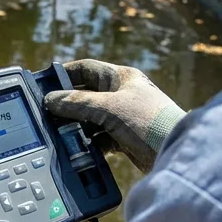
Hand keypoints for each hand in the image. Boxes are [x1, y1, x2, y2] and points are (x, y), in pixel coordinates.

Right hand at [44, 59, 185, 171]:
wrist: (179, 153)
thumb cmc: (149, 122)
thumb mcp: (110, 109)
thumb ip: (78, 104)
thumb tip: (50, 100)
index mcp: (121, 78)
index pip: (85, 69)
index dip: (63, 74)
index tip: (43, 84)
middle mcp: (122, 94)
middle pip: (85, 95)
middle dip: (66, 106)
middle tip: (45, 115)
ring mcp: (123, 117)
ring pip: (90, 119)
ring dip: (76, 127)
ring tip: (57, 135)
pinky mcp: (125, 138)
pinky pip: (99, 138)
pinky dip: (88, 143)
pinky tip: (76, 151)